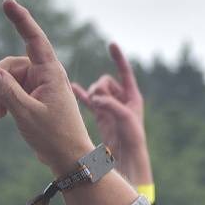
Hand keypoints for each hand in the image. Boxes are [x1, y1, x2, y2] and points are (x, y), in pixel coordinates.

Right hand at [0, 0, 94, 174]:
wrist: (68, 157)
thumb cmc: (53, 135)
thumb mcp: (26, 113)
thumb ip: (7, 91)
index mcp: (50, 72)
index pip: (34, 38)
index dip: (20, 20)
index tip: (7, 3)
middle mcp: (45, 74)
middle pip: (10, 66)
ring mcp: (39, 86)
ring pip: (7, 83)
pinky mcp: (33, 98)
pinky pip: (10, 95)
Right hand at [72, 42, 152, 185]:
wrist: (127, 160)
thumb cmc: (131, 141)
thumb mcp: (124, 119)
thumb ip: (110, 105)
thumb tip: (95, 98)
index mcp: (132, 96)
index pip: (125, 72)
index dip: (118, 58)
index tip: (111, 44)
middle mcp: (121, 100)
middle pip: (105, 82)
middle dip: (100, 88)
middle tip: (98, 102)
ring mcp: (109, 107)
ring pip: (96, 92)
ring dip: (92, 95)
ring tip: (92, 105)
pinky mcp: (99, 116)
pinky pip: (87, 102)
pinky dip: (80, 96)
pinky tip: (71, 89)